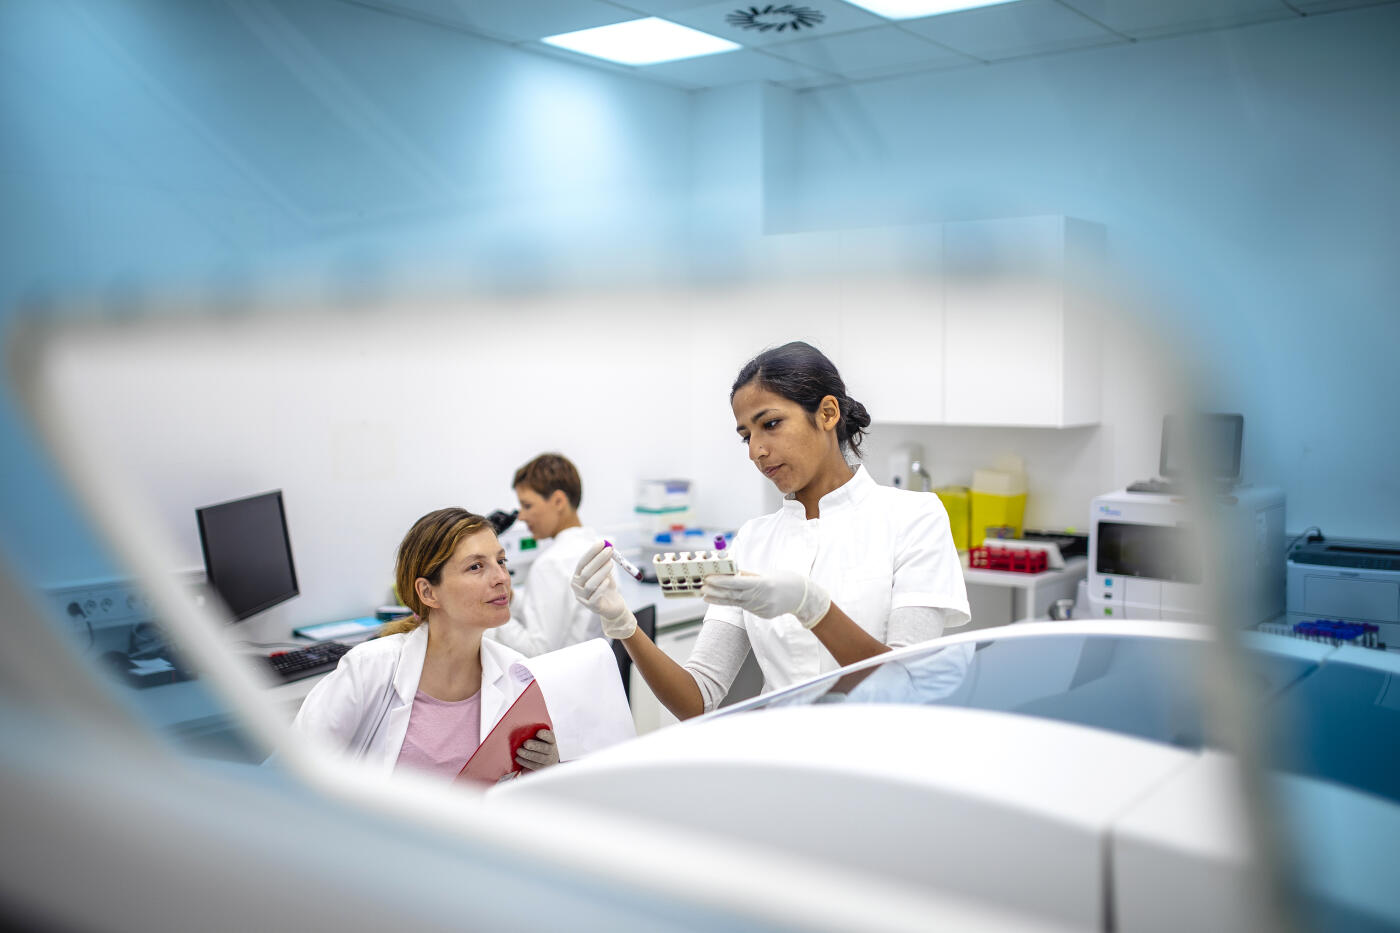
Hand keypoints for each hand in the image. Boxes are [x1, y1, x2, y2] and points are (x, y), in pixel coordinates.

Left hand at [514, 728, 558, 771]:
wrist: (548, 759)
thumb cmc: (540, 745)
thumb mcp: (541, 738)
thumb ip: (534, 735)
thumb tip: (523, 733)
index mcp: (552, 740)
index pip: (550, 736)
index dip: (545, 735)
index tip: (538, 732)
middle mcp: (552, 750)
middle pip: (545, 748)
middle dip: (534, 746)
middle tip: (525, 743)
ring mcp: (548, 760)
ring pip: (538, 758)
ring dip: (527, 754)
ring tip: (519, 751)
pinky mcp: (542, 768)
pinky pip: (534, 766)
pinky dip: (525, 762)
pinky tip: (518, 758)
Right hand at [571, 541, 636, 638]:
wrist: (613, 606)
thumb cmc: (607, 586)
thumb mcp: (605, 572)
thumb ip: (605, 561)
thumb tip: (608, 546)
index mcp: (578, 576)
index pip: (582, 562)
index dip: (591, 552)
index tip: (602, 543)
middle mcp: (577, 586)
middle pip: (586, 572)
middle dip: (598, 559)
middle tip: (609, 550)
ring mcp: (582, 597)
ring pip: (590, 583)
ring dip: (601, 572)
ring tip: (611, 564)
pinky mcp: (591, 606)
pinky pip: (595, 596)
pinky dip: (601, 587)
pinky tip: (608, 581)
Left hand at [701, 571, 831, 629]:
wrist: (803, 596)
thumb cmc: (785, 580)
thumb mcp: (766, 574)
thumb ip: (748, 575)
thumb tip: (730, 573)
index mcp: (763, 585)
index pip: (738, 584)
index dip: (722, 582)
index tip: (709, 578)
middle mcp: (761, 598)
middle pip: (734, 595)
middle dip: (716, 591)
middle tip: (702, 586)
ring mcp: (761, 609)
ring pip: (736, 603)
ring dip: (719, 599)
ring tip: (705, 594)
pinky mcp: (762, 614)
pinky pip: (745, 607)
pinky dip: (733, 602)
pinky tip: (720, 599)